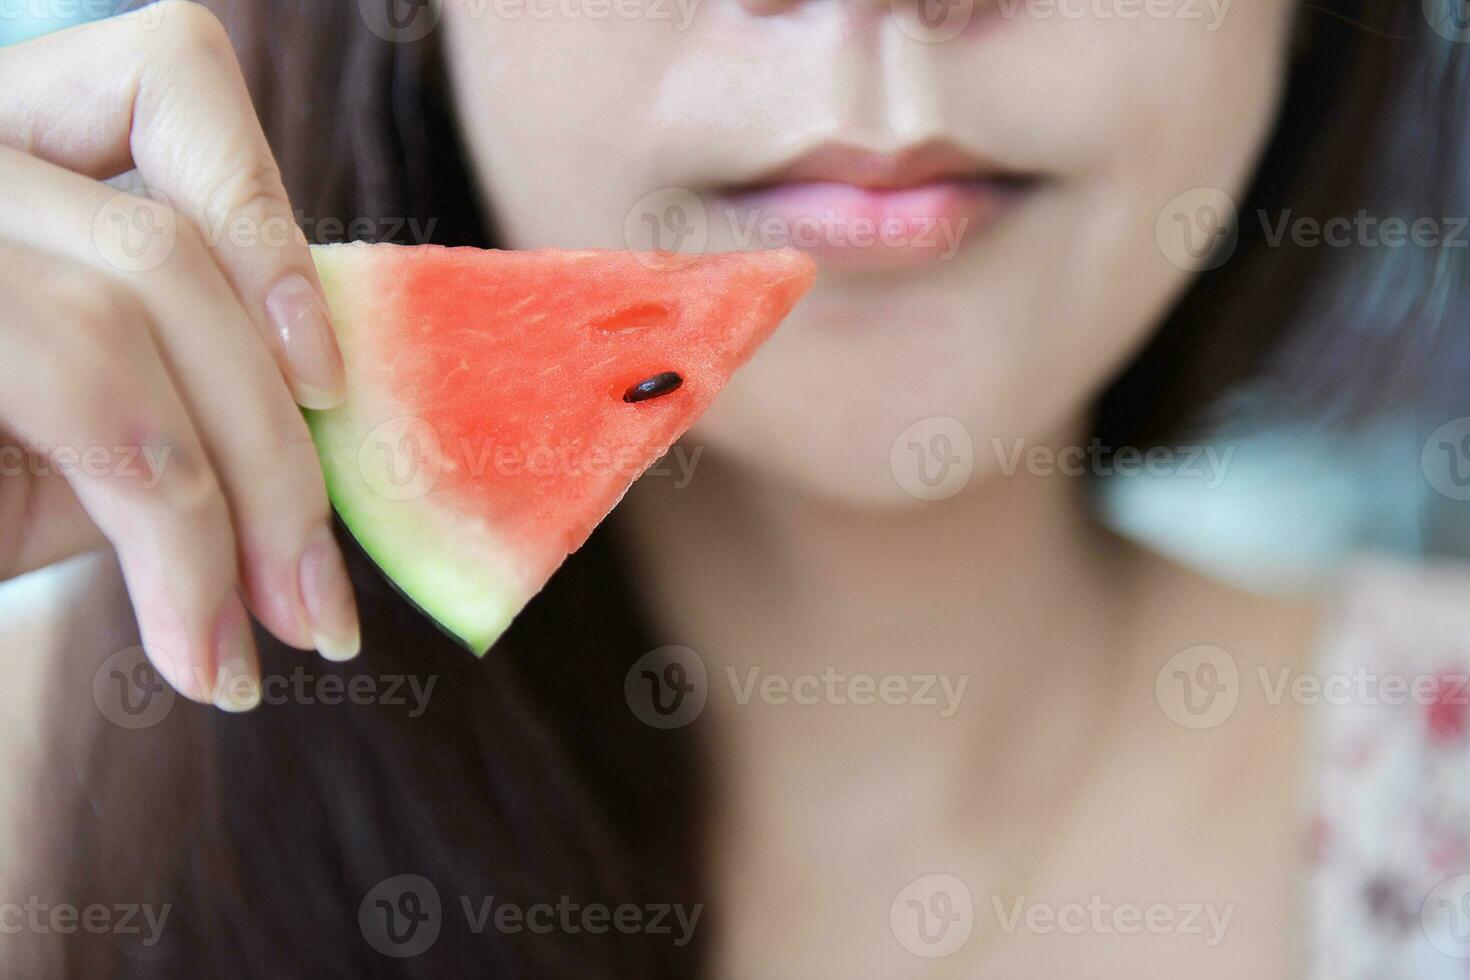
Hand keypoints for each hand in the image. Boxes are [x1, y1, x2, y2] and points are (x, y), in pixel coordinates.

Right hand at [0, 2, 360, 709]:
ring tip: (244, 654)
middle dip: (280, 448)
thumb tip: (319, 405)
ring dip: (237, 502)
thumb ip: (168, 386)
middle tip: (319, 611)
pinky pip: (81, 370)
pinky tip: (191, 649)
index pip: (163, 78)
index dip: (265, 223)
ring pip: (134, 292)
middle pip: (167, 241)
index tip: (331, 389)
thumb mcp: (56, 444)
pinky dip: (172, 528)